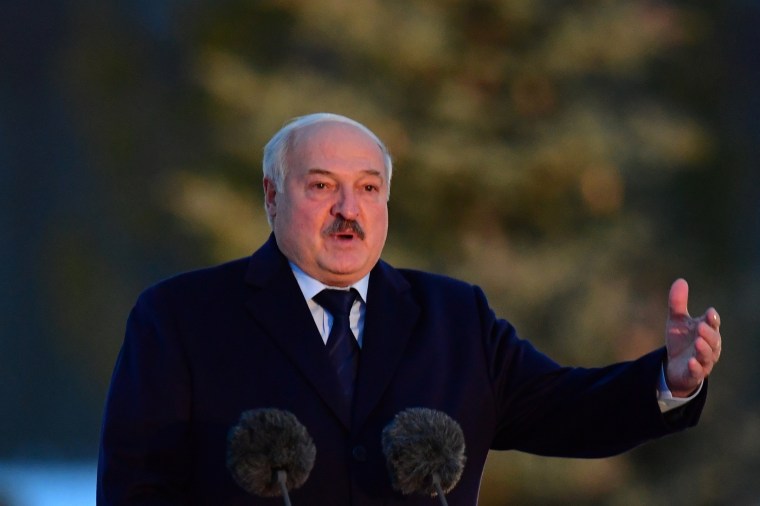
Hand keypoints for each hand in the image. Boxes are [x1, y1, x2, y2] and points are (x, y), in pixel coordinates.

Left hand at [665, 278, 721, 396]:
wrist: (674, 366)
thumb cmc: (681, 341)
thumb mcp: (676, 321)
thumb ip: (678, 303)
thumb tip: (681, 280)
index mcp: (707, 331)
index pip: (713, 324)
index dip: (712, 319)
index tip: (709, 313)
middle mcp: (709, 346)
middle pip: (713, 340)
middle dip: (709, 333)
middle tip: (701, 327)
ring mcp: (703, 361)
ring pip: (708, 356)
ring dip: (704, 349)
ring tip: (698, 342)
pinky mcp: (694, 374)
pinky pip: (697, 372)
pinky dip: (695, 367)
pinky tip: (691, 362)